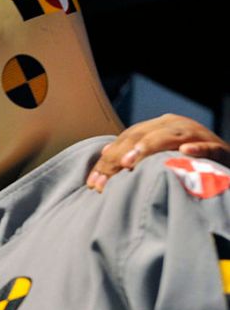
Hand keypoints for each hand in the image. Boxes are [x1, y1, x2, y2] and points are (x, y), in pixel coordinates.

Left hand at [87, 114, 229, 191]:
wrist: (225, 161)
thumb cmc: (187, 160)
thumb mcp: (158, 153)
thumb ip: (134, 150)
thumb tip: (104, 151)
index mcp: (159, 126)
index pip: (126, 139)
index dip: (107, 160)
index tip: (92, 183)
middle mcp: (175, 126)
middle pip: (140, 137)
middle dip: (118, 159)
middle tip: (102, 181)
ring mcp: (196, 134)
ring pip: (169, 136)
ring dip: (149, 147)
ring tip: (129, 162)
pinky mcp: (217, 148)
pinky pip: (207, 146)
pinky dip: (197, 148)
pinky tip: (185, 152)